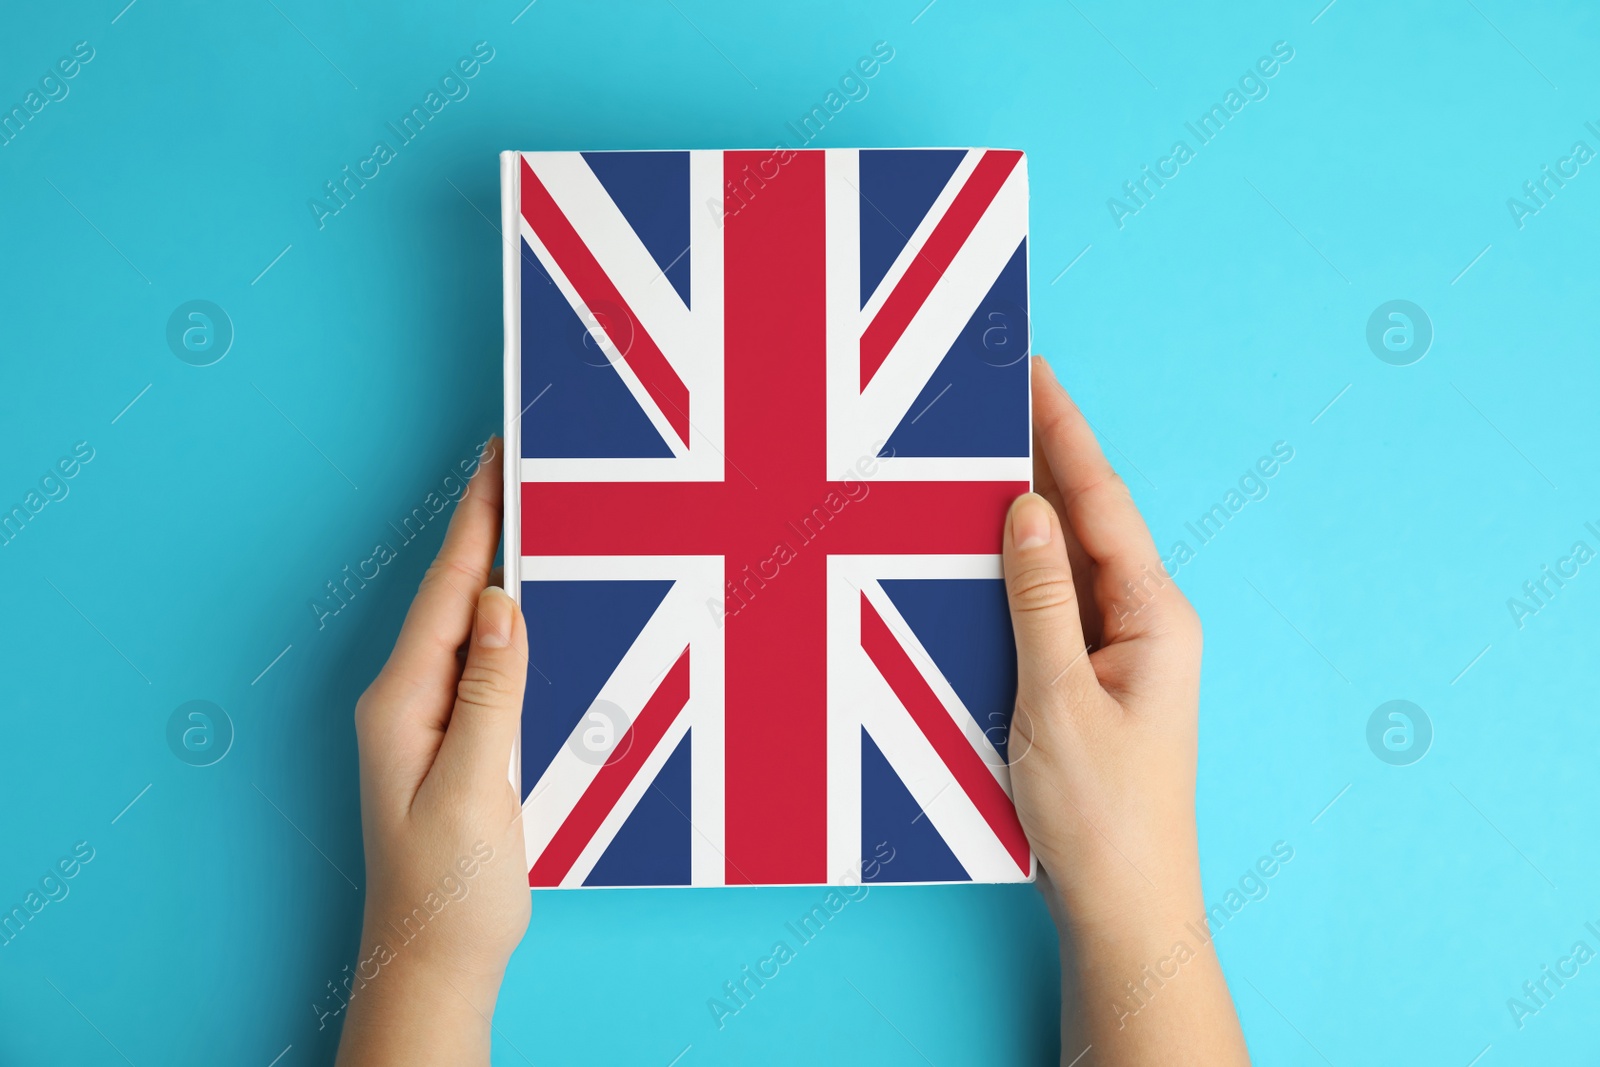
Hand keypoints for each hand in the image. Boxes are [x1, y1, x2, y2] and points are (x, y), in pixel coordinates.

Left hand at [337, 439, 529, 1066]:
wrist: (434, 964)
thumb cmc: (446, 893)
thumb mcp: (472, 790)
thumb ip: (490, 694)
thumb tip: (504, 601)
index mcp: (402, 702)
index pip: (447, 592)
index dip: (474, 520)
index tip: (496, 458)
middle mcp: (408, 702)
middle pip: (455, 597)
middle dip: (487, 530)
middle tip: (522, 468)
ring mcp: (431, 723)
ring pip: (472, 628)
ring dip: (501, 574)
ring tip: (534, 519)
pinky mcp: (458, 745)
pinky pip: (487, 667)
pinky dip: (515, 628)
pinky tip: (538, 613)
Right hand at [1002, 359, 1248, 1063]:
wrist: (1123, 907)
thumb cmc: (1101, 816)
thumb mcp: (1058, 700)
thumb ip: (1040, 598)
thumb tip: (1026, 507)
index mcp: (1154, 616)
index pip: (1101, 501)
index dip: (1065, 431)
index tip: (1033, 370)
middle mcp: (1144, 621)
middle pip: (1087, 517)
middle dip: (1044, 453)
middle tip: (993, 396)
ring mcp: (1117, 650)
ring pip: (1066, 556)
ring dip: (1027, 505)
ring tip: (978, 451)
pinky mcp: (1088, 677)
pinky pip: (1051, 600)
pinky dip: (1016, 565)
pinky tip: (981, 546)